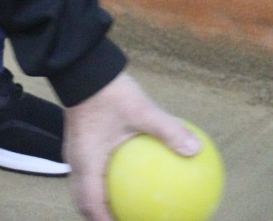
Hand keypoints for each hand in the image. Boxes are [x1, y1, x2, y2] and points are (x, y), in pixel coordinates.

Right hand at [64, 72, 201, 220]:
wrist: (83, 66)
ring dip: (101, 200)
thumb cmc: (109, 90)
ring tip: (124, 206)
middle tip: (124, 218)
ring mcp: (76, 152)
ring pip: (85, 186)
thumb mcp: (143, 109)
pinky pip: (92, 168)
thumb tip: (196, 150)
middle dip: (102, 216)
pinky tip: (129, 171)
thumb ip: (168, 130)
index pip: (92, 205)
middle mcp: (76, 162)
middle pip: (84, 201)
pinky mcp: (81, 141)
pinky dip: (105, 179)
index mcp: (87, 163)